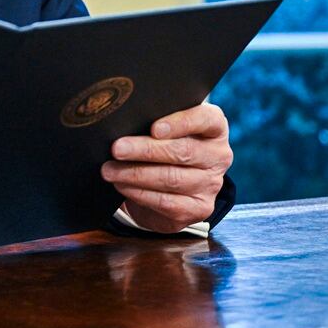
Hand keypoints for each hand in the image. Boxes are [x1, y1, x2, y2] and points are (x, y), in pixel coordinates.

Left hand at [100, 103, 232, 233]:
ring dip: (135, 174)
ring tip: (110, 170)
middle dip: (145, 150)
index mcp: (214, 128)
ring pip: (171, 179)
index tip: (154, 129)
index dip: (180, 123)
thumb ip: (154, 119)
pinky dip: (139, 193)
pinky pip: (166, 201)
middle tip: (116, 149)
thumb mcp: (164, 127)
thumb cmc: (164, 144)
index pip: (206, 120)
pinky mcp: (198, 208)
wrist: (170, 183)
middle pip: (183, 151)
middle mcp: (218, 155)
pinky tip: (121, 185)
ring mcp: (211, 184)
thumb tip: (123, 120)